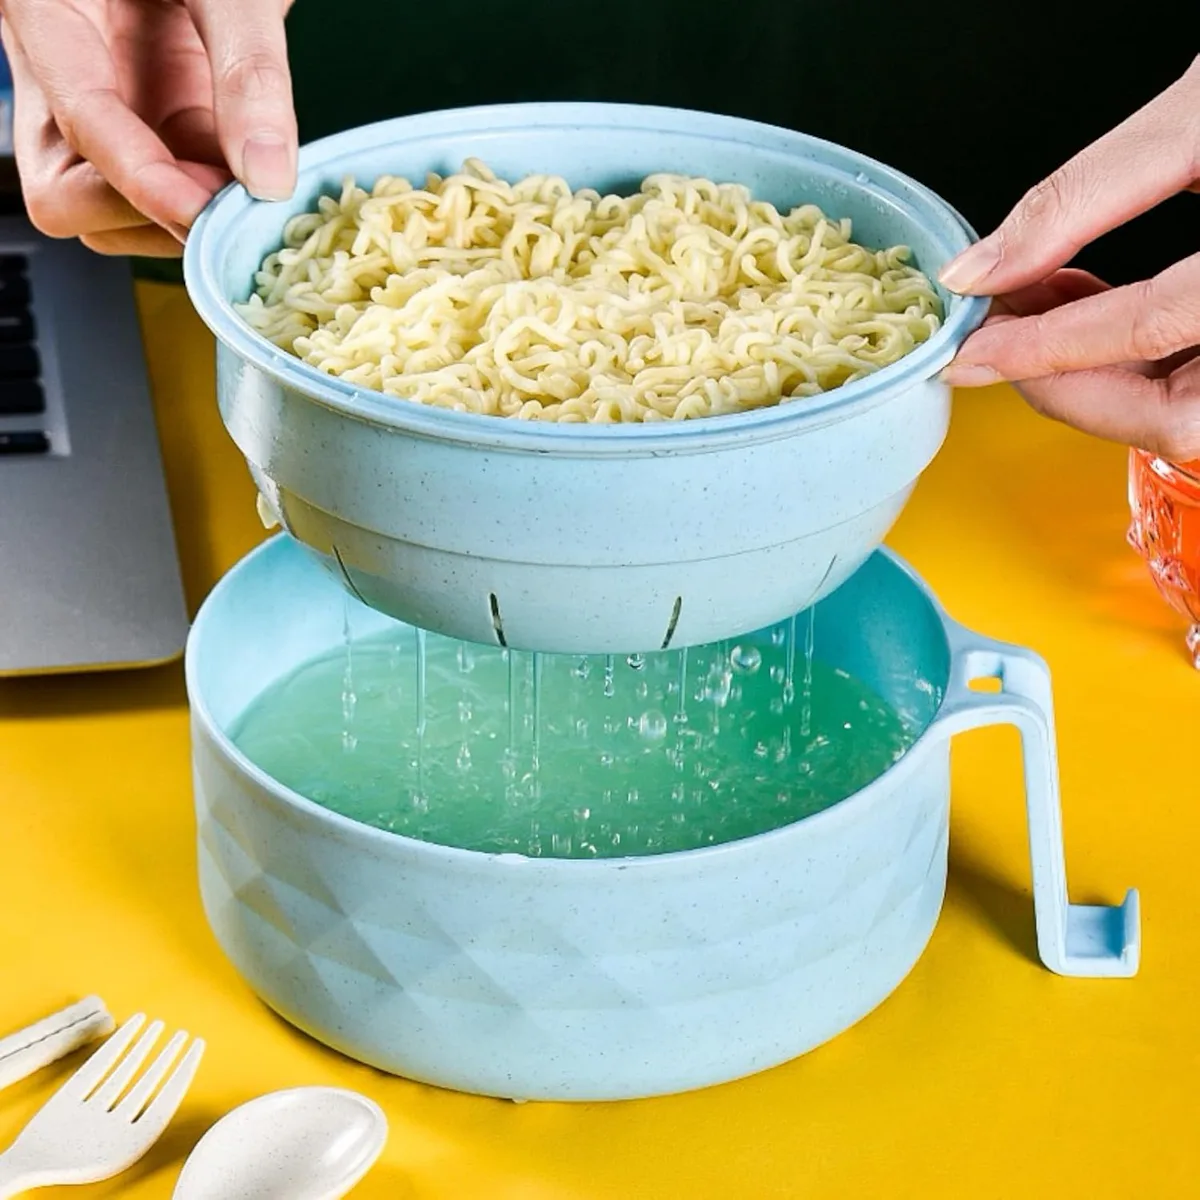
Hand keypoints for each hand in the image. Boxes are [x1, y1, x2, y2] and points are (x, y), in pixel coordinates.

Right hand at [0, 0, 296, 256]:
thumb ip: (249, 66)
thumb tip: (267, 177)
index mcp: (49, 11)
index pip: (78, 119)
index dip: (137, 179)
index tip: (201, 209)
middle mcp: (64, 74)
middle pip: (67, 192)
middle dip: (146, 210)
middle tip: (230, 202)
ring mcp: (111, 109)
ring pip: (113, 212)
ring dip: (181, 219)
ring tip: (248, 192)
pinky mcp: (156, 129)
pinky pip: (169, 197)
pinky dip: (210, 209)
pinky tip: (254, 192)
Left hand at [940, 55, 1199, 460]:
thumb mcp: (1199, 117)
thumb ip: (1084, 196)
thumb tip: (981, 269)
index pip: (1149, 329)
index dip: (1044, 350)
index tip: (972, 353)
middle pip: (1172, 415)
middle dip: (1067, 384)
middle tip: (1000, 339)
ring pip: (1180, 411)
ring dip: (1090, 376)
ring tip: (1038, 307)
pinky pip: (1191, 379)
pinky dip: (1125, 359)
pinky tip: (1084, 304)